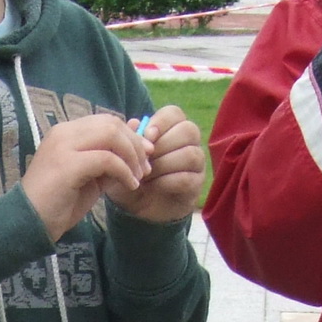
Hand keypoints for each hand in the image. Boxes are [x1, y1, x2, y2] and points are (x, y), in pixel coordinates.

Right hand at [21, 113, 149, 239]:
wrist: (30, 222)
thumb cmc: (59, 202)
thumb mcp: (91, 176)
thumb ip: (109, 158)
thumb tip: (136, 138)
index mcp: (67, 132)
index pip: (106, 120)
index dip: (130, 135)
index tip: (145, 155)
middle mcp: (63, 132)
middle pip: (111, 123)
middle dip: (135, 144)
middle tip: (146, 167)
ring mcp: (63, 146)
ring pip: (111, 135)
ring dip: (131, 156)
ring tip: (138, 178)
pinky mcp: (67, 164)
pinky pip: (106, 159)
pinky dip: (124, 171)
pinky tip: (129, 185)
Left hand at [112, 104, 205, 223]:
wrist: (137, 207)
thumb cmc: (132, 175)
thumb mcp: (124, 156)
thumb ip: (129, 138)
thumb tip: (134, 122)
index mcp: (172, 129)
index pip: (175, 113)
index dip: (161, 122)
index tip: (147, 136)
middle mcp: (189, 143)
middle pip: (188, 130)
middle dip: (163, 145)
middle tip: (145, 159)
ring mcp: (196, 164)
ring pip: (190, 154)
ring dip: (163, 164)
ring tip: (146, 175)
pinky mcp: (196, 185)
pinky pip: (187, 178)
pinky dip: (165, 181)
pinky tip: (152, 186)